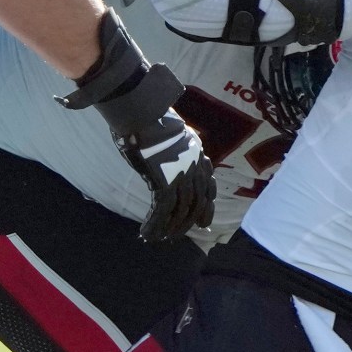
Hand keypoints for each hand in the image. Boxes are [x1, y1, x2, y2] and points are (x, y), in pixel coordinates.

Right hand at [111, 99, 215, 241]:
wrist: (143, 113)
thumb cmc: (151, 120)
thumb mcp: (174, 134)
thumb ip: (177, 150)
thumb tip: (169, 158)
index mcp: (198, 155)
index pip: (208, 188)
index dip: (207, 208)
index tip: (203, 222)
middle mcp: (195, 167)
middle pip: (196, 203)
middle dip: (187, 222)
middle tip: (176, 235)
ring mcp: (182, 175)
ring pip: (180, 210)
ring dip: (169, 228)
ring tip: (159, 238)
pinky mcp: (166, 181)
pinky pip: (163, 210)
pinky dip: (155, 224)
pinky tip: (147, 233)